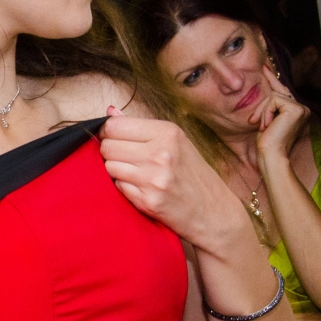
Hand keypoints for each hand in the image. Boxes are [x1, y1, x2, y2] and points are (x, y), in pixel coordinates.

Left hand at [99, 106, 243, 247]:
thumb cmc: (192, 174)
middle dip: (110, 152)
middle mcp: (160, 153)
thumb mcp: (175, 142)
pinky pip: (118, 187)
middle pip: (107, 146)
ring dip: (116, 171)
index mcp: (167, 132)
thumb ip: (141, 127)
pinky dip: (124, 188)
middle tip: (125, 159)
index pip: (114, 125)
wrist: (213, 211)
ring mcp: (154, 179)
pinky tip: (141, 189)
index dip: (108, 132)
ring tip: (135, 174)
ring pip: (109, 167)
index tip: (113, 138)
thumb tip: (110, 110)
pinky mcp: (148, 201)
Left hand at [251, 66, 309, 163]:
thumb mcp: (266, 120)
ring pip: (273, 95)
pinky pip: (273, 100)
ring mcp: (301, 108)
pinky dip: (266, 112)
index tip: (264, 67)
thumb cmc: (267, 143)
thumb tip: (264, 89)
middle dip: (262, 106)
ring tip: (262, 127)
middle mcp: (302, 109)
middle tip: (253, 121)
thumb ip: (269, 106)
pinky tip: (267, 125)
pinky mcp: (295, 109)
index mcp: (297, 112)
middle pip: (277, 92)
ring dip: (262, 111)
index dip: (272, 79)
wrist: (271, 156)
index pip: (283, 92)